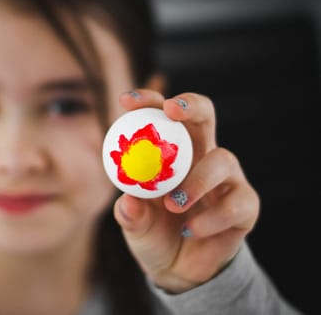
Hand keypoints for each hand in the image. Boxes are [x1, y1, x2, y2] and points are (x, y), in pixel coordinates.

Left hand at [113, 89, 259, 292]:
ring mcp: (226, 180)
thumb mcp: (135, 224)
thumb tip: (128, 202)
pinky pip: (236, 203)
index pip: (164, 117)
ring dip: (197, 180)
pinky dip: (211, 217)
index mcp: (172, 153)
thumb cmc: (153, 233)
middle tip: (172, 112)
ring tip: (173, 204)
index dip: (148, 102)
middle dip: (190, 106)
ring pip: (223, 160)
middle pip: (205, 116)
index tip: (126, 102)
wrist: (178, 268)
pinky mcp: (245, 206)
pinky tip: (191, 230)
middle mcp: (201, 157)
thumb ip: (130, 214)